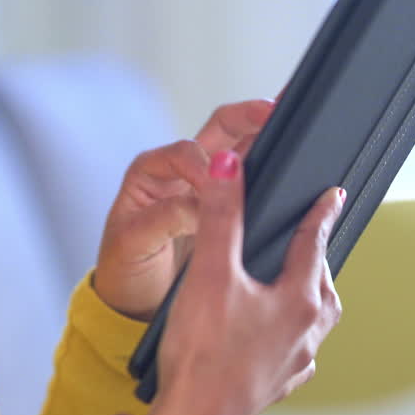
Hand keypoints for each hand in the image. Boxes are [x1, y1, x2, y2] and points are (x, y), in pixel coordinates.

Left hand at [93, 99, 274, 319]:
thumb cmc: (125, 269)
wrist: (135, 303)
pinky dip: (270, 168)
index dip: (203, 166)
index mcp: (149, 173)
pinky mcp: (224, 206)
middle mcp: (178, 172)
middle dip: (246, 116)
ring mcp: (205, 186)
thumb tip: (203, 205)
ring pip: (239, 148)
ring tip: (289, 128)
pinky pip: (249, 179)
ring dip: (264, 136)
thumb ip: (165, 218)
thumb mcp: (134, 243)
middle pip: (218, 130)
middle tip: (273, 111)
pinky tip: (289, 165)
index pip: (184, 153)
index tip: (216, 187)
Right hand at [140, 150, 343, 414]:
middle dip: (314, 259)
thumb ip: (221, 216)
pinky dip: (286, 332)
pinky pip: (292, 350)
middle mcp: (304, 333)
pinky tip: (263, 332)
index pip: (315, 244)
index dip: (321, 213)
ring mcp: (293, 362)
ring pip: (311, 320)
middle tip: (305, 240)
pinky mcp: (274, 383)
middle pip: (320, 284)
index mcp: (298, 301)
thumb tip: (230, 167)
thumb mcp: (209, 273)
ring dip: (304, 296)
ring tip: (285, 283)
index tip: (333, 196)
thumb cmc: (202, 356)